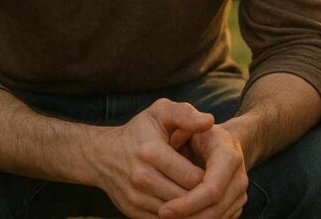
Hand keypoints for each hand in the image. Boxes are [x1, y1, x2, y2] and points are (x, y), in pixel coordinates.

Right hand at [88, 98, 213, 218]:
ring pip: (175, 214)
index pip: (193, 177)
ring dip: (192, 209)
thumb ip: (185, 114)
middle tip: (218, 189)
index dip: (211, 178)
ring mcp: (135, 198)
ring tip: (206, 198)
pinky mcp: (132, 212)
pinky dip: (177, 216)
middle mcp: (141, 177)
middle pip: (185, 197)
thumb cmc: (139, 131)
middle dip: (204, 196)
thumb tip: (209, 121)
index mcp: (152, 152)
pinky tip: (188, 206)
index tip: (218, 172)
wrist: (103, 155)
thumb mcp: (160, 112)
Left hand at [158, 121, 248, 218]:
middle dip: (187, 218)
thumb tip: (206, 122)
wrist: (218, 144)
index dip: (188, 203)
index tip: (164, 209)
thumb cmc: (194, 132)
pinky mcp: (235, 206)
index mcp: (229, 155)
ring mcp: (240, 194)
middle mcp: (239, 177)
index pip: (211, 189)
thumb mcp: (184, 118)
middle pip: (215, 210)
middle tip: (161, 218)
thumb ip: (186, 115)